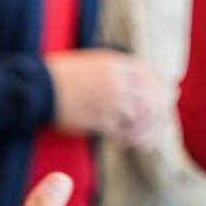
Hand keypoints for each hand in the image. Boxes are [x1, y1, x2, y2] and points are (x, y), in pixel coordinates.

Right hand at [46, 49, 165, 146]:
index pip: (150, 75)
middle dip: (160, 111)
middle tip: (161, 122)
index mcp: (116, 63)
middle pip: (152, 97)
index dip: (160, 87)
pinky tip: (132, 143)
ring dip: (147, 129)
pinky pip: (125, 132)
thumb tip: (145, 78)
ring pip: (142, 117)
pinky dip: (132, 139)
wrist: (39, 88)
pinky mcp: (100, 121)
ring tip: (146, 137)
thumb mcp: (95, 62)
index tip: (166, 96)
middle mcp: (118, 82)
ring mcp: (110, 102)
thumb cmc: (64, 75)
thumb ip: (120, 68)